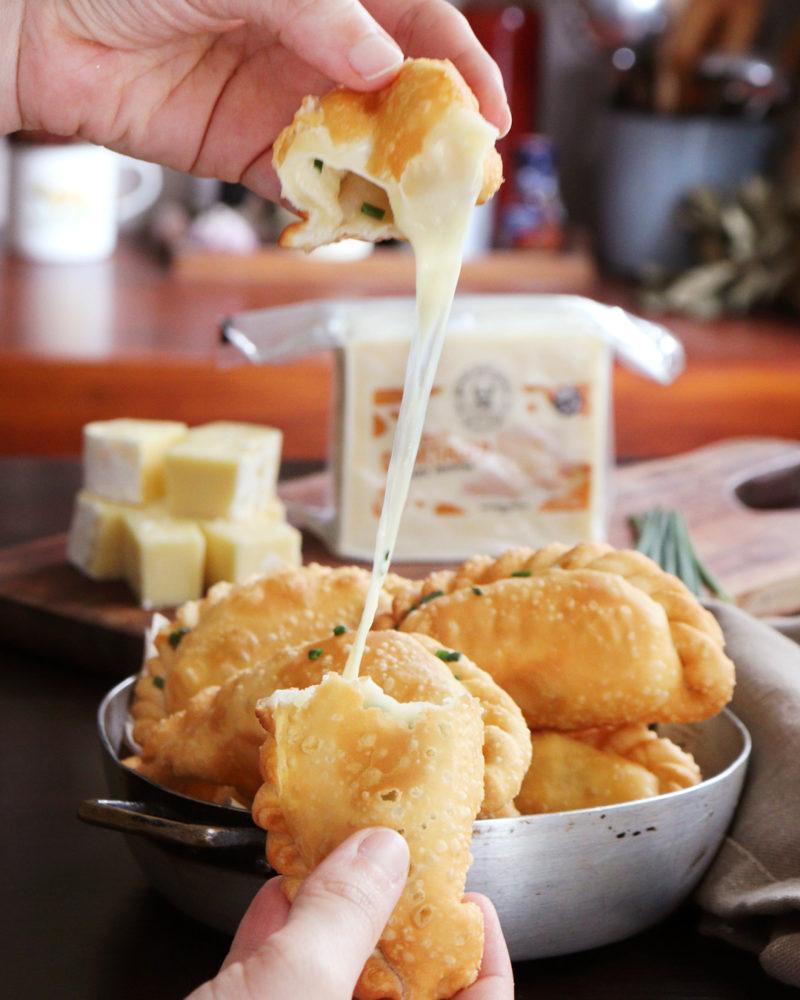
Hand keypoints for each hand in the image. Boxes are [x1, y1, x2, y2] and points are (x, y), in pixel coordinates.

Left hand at [5, 0, 509, 200]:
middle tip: (460, 181)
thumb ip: (314, 10)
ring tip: (415, 214)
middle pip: (397, 96)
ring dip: (389, 184)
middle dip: (433, 139)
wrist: (41, 29)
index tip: (490, 113)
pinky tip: (350, 225)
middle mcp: (313, 47)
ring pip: (358, 150)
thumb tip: (381, 61)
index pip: (415, 22)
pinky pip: (302, 189)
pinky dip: (328, 211)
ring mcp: (282, 105)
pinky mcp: (246, 156)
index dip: (459, 64)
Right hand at [187, 827, 512, 999]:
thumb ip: (344, 918)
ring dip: (333, 927)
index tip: (467, 897)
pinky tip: (272, 902)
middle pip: (403, 997)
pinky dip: (277, 951)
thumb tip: (385, 852)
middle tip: (391, 862)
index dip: (484, 957)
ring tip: (335, 863)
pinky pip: (277, 999)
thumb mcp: (294, 995)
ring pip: (334, 994)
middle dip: (393, 922)